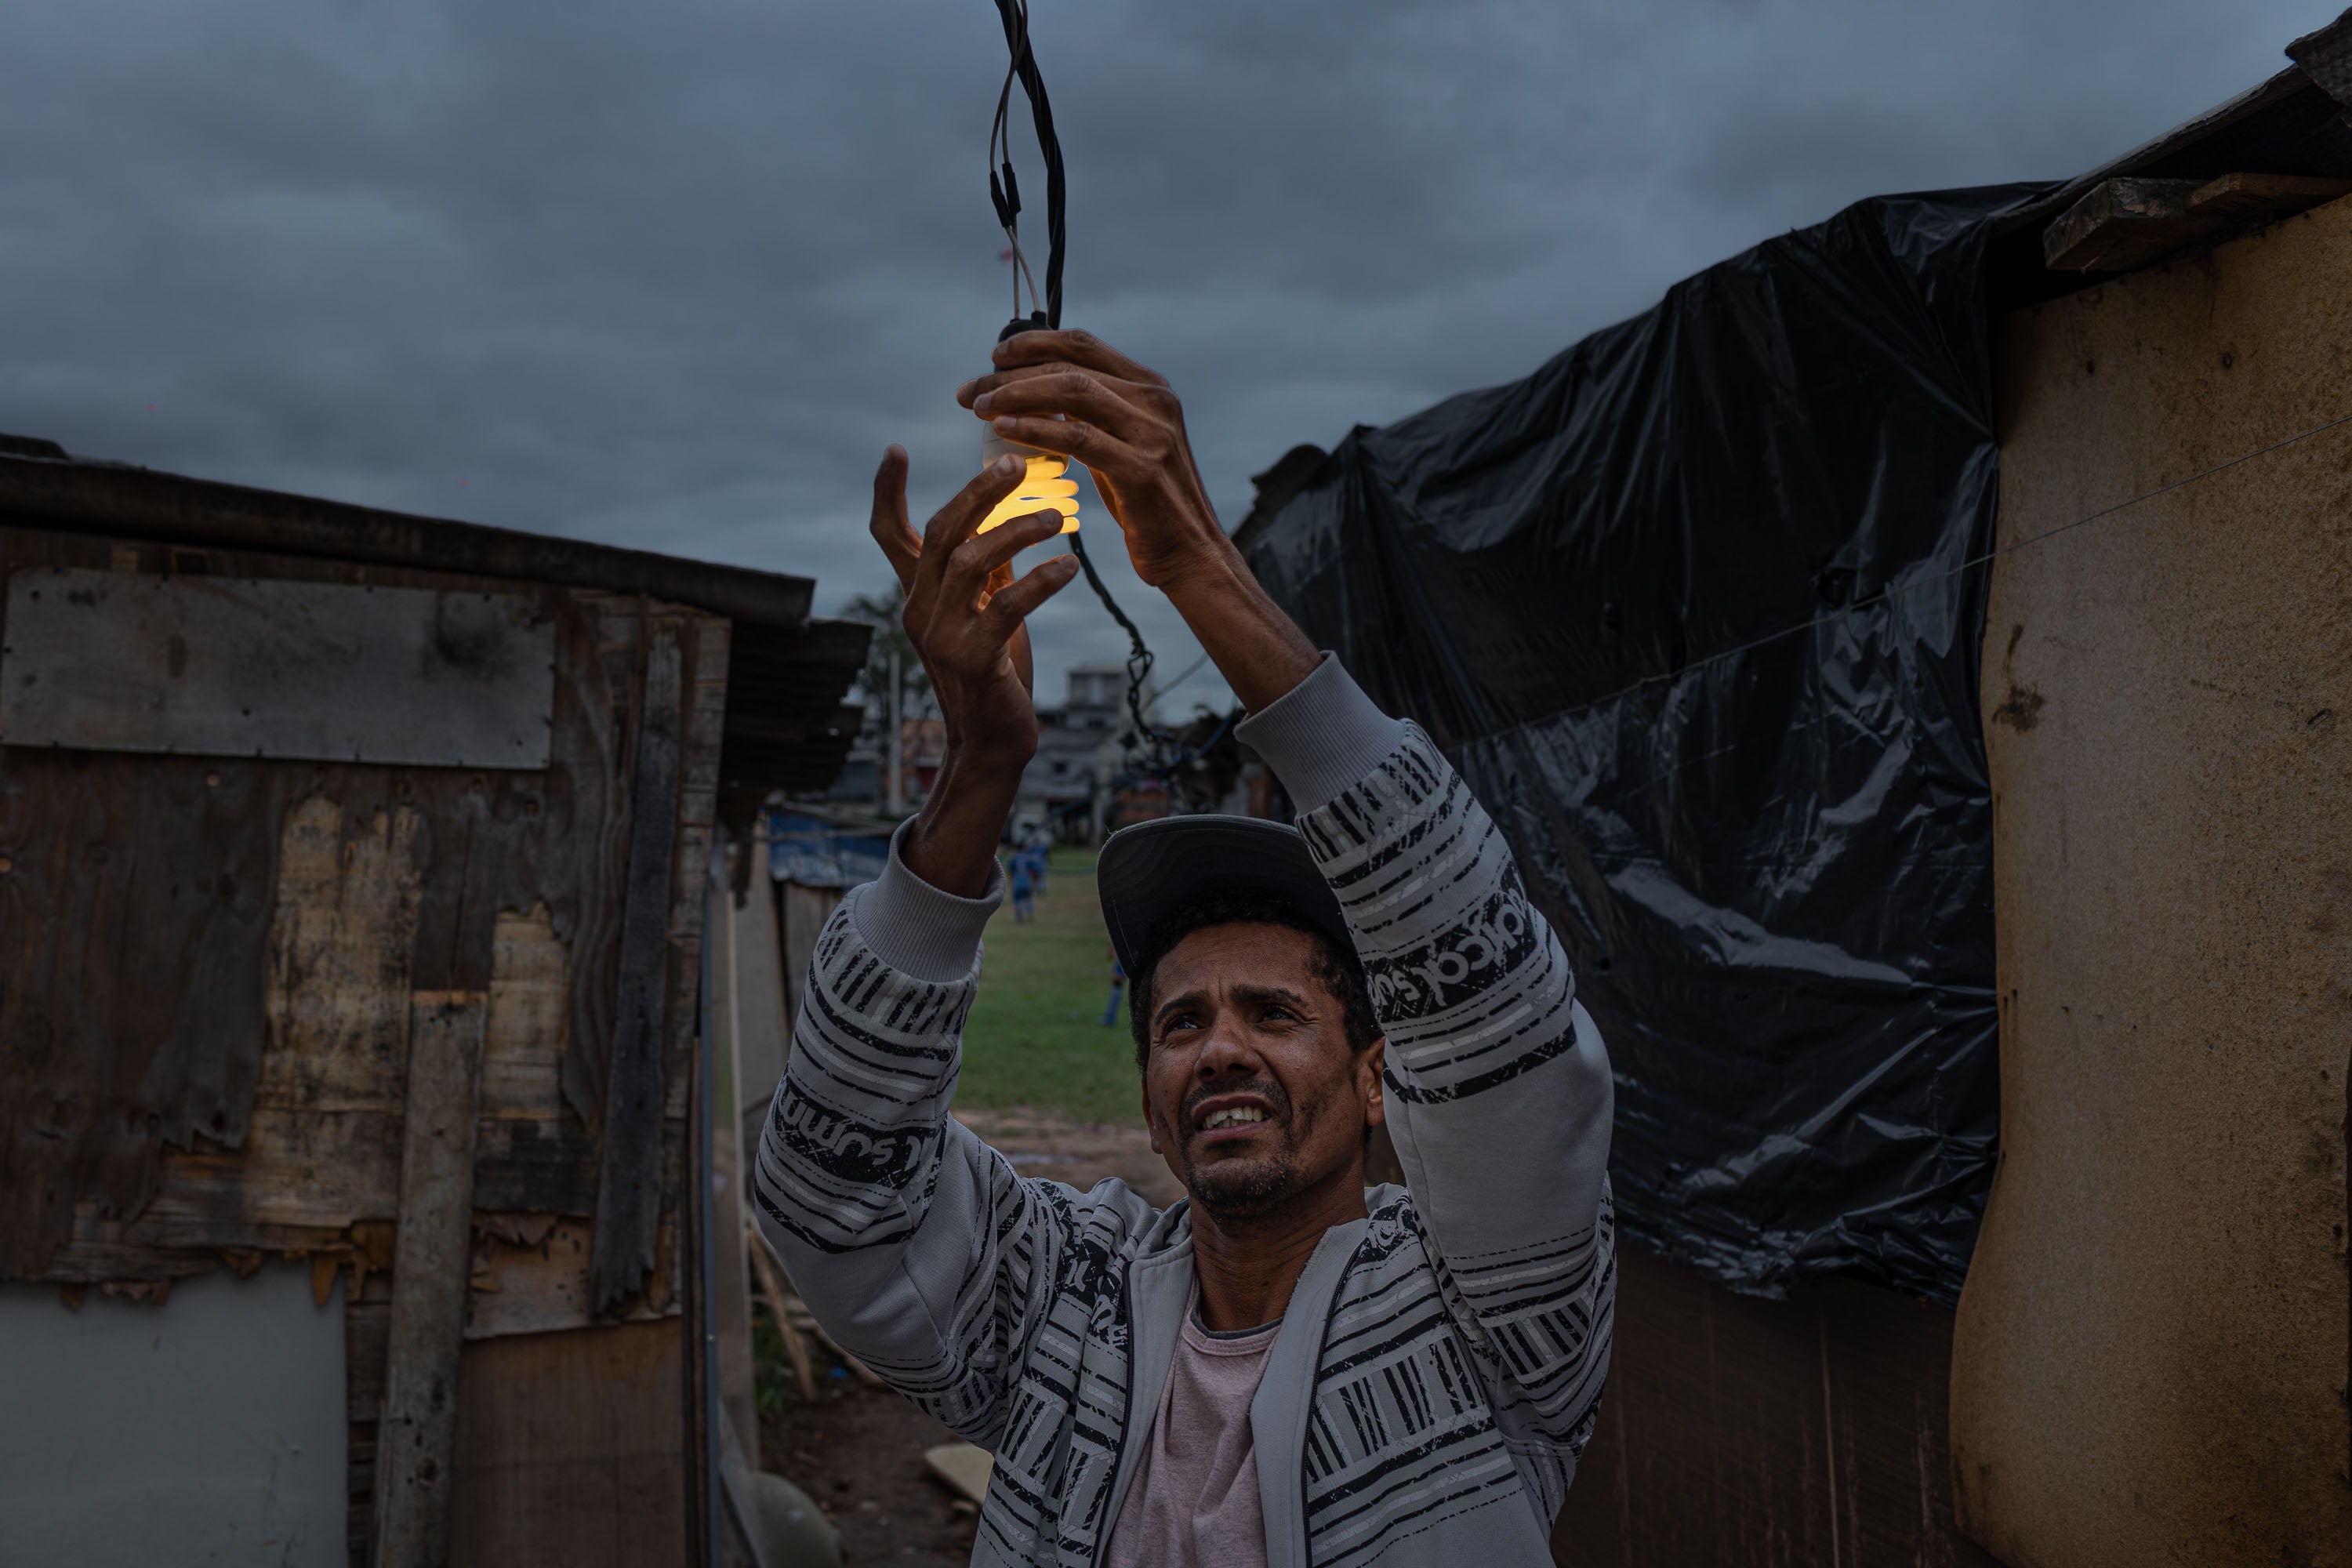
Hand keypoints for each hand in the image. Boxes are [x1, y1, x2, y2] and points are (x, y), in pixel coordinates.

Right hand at [869, 446, 1078, 764]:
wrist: (991, 742)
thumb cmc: (992, 671)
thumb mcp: (984, 612)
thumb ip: (987, 569)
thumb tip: (1005, 515)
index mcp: (919, 594)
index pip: (890, 534)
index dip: (888, 492)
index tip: (895, 449)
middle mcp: (919, 609)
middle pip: (940, 533)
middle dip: (978, 493)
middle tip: (1016, 465)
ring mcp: (941, 636)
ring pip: (970, 561)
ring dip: (1017, 532)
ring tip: (1058, 518)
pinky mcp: (972, 659)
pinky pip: (1006, 605)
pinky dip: (1040, 581)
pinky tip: (1069, 567)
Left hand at [956, 330, 1234, 594]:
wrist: (1190, 553)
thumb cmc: (1147, 503)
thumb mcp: (1122, 444)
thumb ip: (1093, 413)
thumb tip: (1036, 389)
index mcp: (1151, 387)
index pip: (1083, 345)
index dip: (1033, 344)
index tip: (993, 358)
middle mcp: (1156, 401)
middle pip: (1070, 367)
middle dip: (1012, 374)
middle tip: (970, 391)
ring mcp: (1153, 433)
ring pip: (1073, 393)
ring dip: (1018, 395)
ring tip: (979, 407)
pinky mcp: (1142, 470)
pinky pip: (1079, 438)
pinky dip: (1037, 429)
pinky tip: (1005, 429)